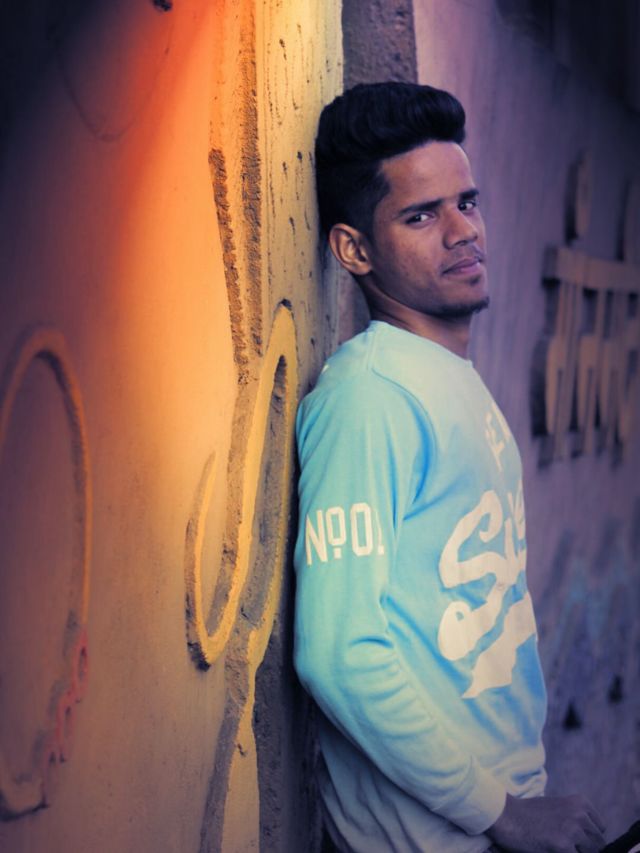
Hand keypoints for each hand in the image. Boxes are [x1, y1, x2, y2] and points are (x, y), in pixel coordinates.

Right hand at [486, 792, 605, 851]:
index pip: (600, 829)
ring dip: (575, 852)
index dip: (589, 838)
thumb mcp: (557, 807)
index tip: (576, 840)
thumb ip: (576, 819)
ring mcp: (572, 831)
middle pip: (598, 844)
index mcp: (580, 803)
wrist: (505, 815)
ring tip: (555, 847)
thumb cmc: (528, 813)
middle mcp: (579, 815)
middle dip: (584, 848)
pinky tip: (550, 850)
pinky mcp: (562, 846)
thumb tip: (591, 840)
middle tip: (563, 845)